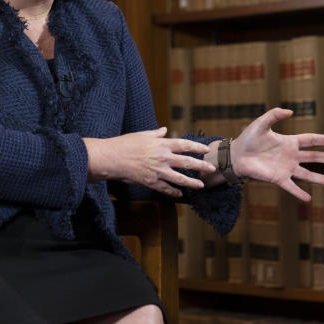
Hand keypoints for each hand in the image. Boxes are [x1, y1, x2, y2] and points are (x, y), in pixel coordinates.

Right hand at [83, 127, 214, 197]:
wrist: (111, 159)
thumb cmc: (124, 144)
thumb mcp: (141, 135)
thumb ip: (156, 134)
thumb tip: (165, 130)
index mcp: (161, 144)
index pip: (184, 145)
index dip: (197, 147)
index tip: (206, 149)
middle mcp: (162, 158)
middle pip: (186, 162)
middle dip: (201, 166)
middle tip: (212, 168)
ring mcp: (157, 171)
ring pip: (179, 178)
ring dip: (192, 182)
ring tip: (201, 185)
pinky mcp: (150, 182)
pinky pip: (166, 188)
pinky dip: (174, 192)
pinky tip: (180, 194)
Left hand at [231, 107, 323, 200]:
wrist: (237, 155)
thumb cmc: (248, 138)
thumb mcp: (262, 123)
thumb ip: (275, 115)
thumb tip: (291, 111)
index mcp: (289, 142)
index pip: (310, 140)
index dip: (322, 140)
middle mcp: (290, 156)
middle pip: (313, 157)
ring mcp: (286, 168)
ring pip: (307, 174)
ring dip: (320, 178)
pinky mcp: (278, 178)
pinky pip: (291, 186)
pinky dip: (299, 192)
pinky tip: (308, 198)